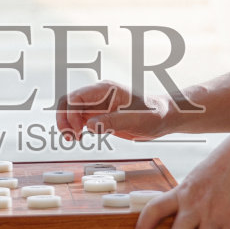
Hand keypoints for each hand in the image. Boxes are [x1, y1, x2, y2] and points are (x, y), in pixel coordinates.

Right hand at [55, 81, 170, 141]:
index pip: (76, 97)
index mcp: (105, 89)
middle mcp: (98, 95)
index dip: (70, 113)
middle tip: (69, 137)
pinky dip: (75, 128)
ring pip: (71, 112)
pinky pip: (80, 120)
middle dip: (64, 119)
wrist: (164, 117)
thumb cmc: (154, 113)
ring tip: (74, 139)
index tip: (77, 130)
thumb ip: (112, 121)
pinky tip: (80, 138)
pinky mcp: (100, 116)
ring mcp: (98, 105)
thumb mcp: (136, 119)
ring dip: (68, 125)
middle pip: (69, 102)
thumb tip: (89, 125)